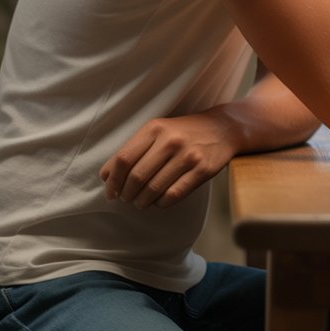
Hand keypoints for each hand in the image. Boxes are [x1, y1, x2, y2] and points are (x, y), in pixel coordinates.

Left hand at [99, 112, 237, 208]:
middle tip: (126, 199)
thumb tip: (106, 176)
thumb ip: (133, 149)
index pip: (123, 159)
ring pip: (154, 189)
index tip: (110, 192)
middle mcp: (171, 140)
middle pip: (137, 176)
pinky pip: (174, 194)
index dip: (112, 180)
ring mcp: (188, 155)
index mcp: (155, 128)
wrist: (223, 128)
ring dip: (142, 201)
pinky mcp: (203, 170)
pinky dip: (161, 203)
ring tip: (141, 202)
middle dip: (126, 194)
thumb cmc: (183, 132)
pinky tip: (159, 200)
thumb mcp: (158, 131)